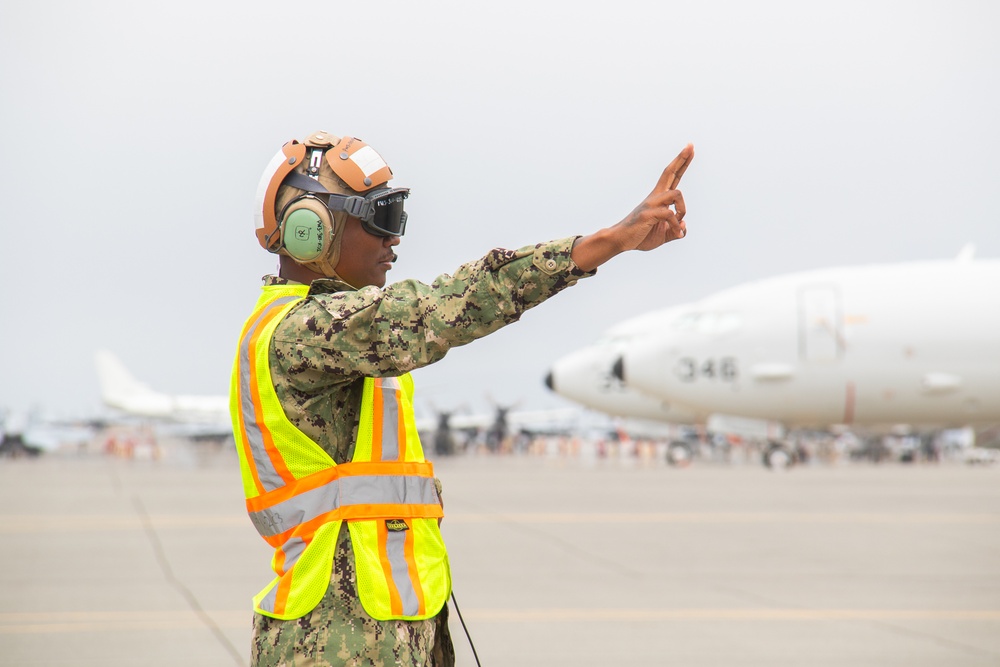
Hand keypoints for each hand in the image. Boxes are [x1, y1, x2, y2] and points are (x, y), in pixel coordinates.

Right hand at [570, 144, 693, 271]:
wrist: (621, 240)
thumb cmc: (640, 236)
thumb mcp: (663, 235)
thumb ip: (676, 230)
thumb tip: (684, 227)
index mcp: (659, 198)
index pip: (672, 176)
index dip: (681, 163)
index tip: (690, 148)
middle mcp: (655, 197)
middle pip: (669, 172)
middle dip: (681, 159)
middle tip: (690, 145)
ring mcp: (651, 204)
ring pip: (676, 194)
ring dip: (683, 208)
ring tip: (680, 221)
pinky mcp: (648, 214)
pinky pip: (670, 214)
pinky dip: (676, 225)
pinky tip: (675, 232)